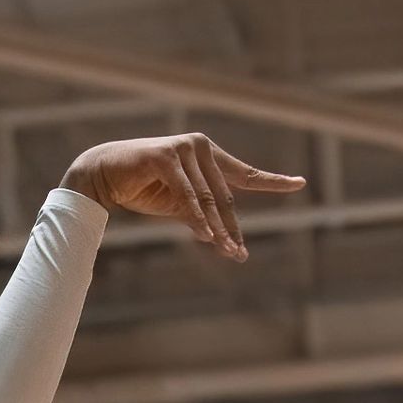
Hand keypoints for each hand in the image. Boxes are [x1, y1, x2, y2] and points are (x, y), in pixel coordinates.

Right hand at [61, 132, 306, 259]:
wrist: (103, 175)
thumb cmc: (140, 187)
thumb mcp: (176, 204)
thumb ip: (199, 214)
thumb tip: (218, 235)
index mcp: (208, 156)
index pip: (244, 173)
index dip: (271, 181)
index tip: (299, 184)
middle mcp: (201, 148)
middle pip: (224, 196)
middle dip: (232, 227)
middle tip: (239, 254)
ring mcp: (185, 150)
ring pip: (207, 198)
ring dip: (216, 228)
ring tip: (227, 252)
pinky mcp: (166, 157)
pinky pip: (187, 195)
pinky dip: (196, 217)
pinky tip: (206, 235)